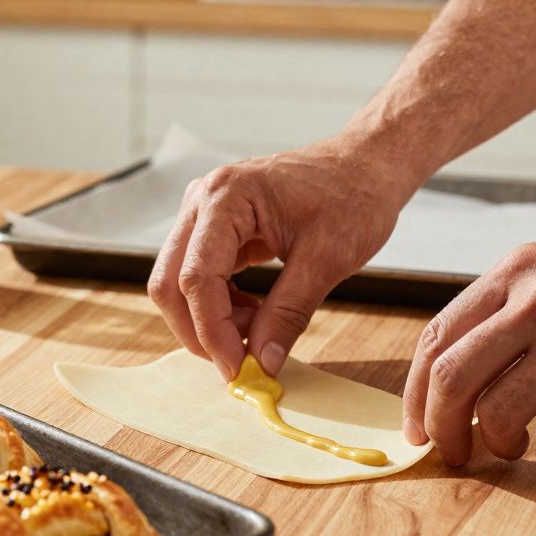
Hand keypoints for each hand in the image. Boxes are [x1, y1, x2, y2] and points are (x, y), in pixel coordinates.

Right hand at [148, 133, 418, 380]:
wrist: (366, 165)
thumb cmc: (353, 197)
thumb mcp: (327, 260)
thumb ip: (288, 313)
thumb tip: (263, 362)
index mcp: (227, 197)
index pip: (196, 277)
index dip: (212, 331)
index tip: (239, 369)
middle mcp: (204, 200)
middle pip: (170, 282)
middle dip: (199, 331)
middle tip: (240, 361)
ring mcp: (204, 212)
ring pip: (178, 282)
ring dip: (209, 319)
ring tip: (258, 330)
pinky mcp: (215, 226)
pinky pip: (198, 275)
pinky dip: (219, 305)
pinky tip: (254, 313)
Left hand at [402, 211, 535, 465]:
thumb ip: (505, 306)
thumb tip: (454, 369)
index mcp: (515, 271)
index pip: (435, 338)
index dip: (414, 391)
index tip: (416, 424)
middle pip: (451, 379)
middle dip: (441, 428)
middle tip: (450, 450)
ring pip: (497, 414)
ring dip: (496, 443)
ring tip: (511, 443)